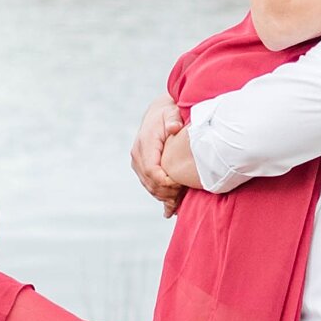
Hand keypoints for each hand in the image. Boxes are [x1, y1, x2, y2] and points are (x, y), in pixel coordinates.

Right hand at [131, 97, 185, 211]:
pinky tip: (168, 210)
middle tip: (182, 197)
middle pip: (149, 182)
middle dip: (166, 192)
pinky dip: (160, 195)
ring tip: (178, 204)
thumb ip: (173, 119)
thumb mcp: (172, 111)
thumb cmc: (169, 112)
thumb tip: (173, 128)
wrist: (159, 111)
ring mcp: (138, 161)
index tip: (180, 184)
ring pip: (149, 185)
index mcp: (145, 143)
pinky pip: (149, 184)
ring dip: (163, 196)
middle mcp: (138, 154)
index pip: (152, 170)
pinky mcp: (141, 165)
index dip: (165, 181)